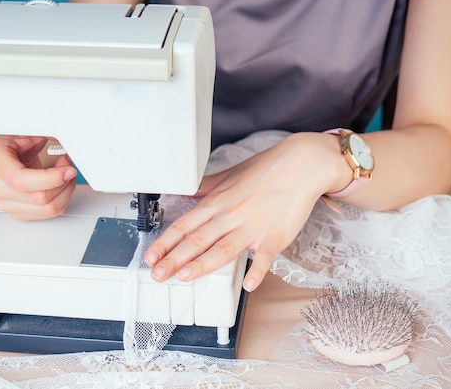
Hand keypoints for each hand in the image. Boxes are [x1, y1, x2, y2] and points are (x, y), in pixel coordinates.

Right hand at [0, 135, 76, 219]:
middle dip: (63, 181)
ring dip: (65, 191)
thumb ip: (47, 133)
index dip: (50, 178)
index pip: (21, 181)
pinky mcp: (17, 212)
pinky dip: (60, 199)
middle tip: (68, 167)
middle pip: (39, 198)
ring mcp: (5, 202)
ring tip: (64, 175)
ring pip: (47, 209)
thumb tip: (68, 138)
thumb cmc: (14, 140)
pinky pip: (47, 214)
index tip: (68, 170)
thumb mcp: (29, 129)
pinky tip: (59, 185)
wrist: (7, 150)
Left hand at [143, 132, 344, 291]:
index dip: (165, 243)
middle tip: (157, 275)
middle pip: (197, 240)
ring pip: (222, 248)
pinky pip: (264, 257)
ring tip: (184, 277)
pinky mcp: (274, 236)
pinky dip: (257, 271)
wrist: (300, 165)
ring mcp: (251, 227)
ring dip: (202, 264)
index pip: (184, 225)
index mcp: (216, 202)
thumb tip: (189, 189)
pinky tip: (248, 285)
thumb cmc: (265, 170)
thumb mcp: (229, 175)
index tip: (150, 257)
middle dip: (174, 259)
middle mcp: (230, 215)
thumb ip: (207, 186)